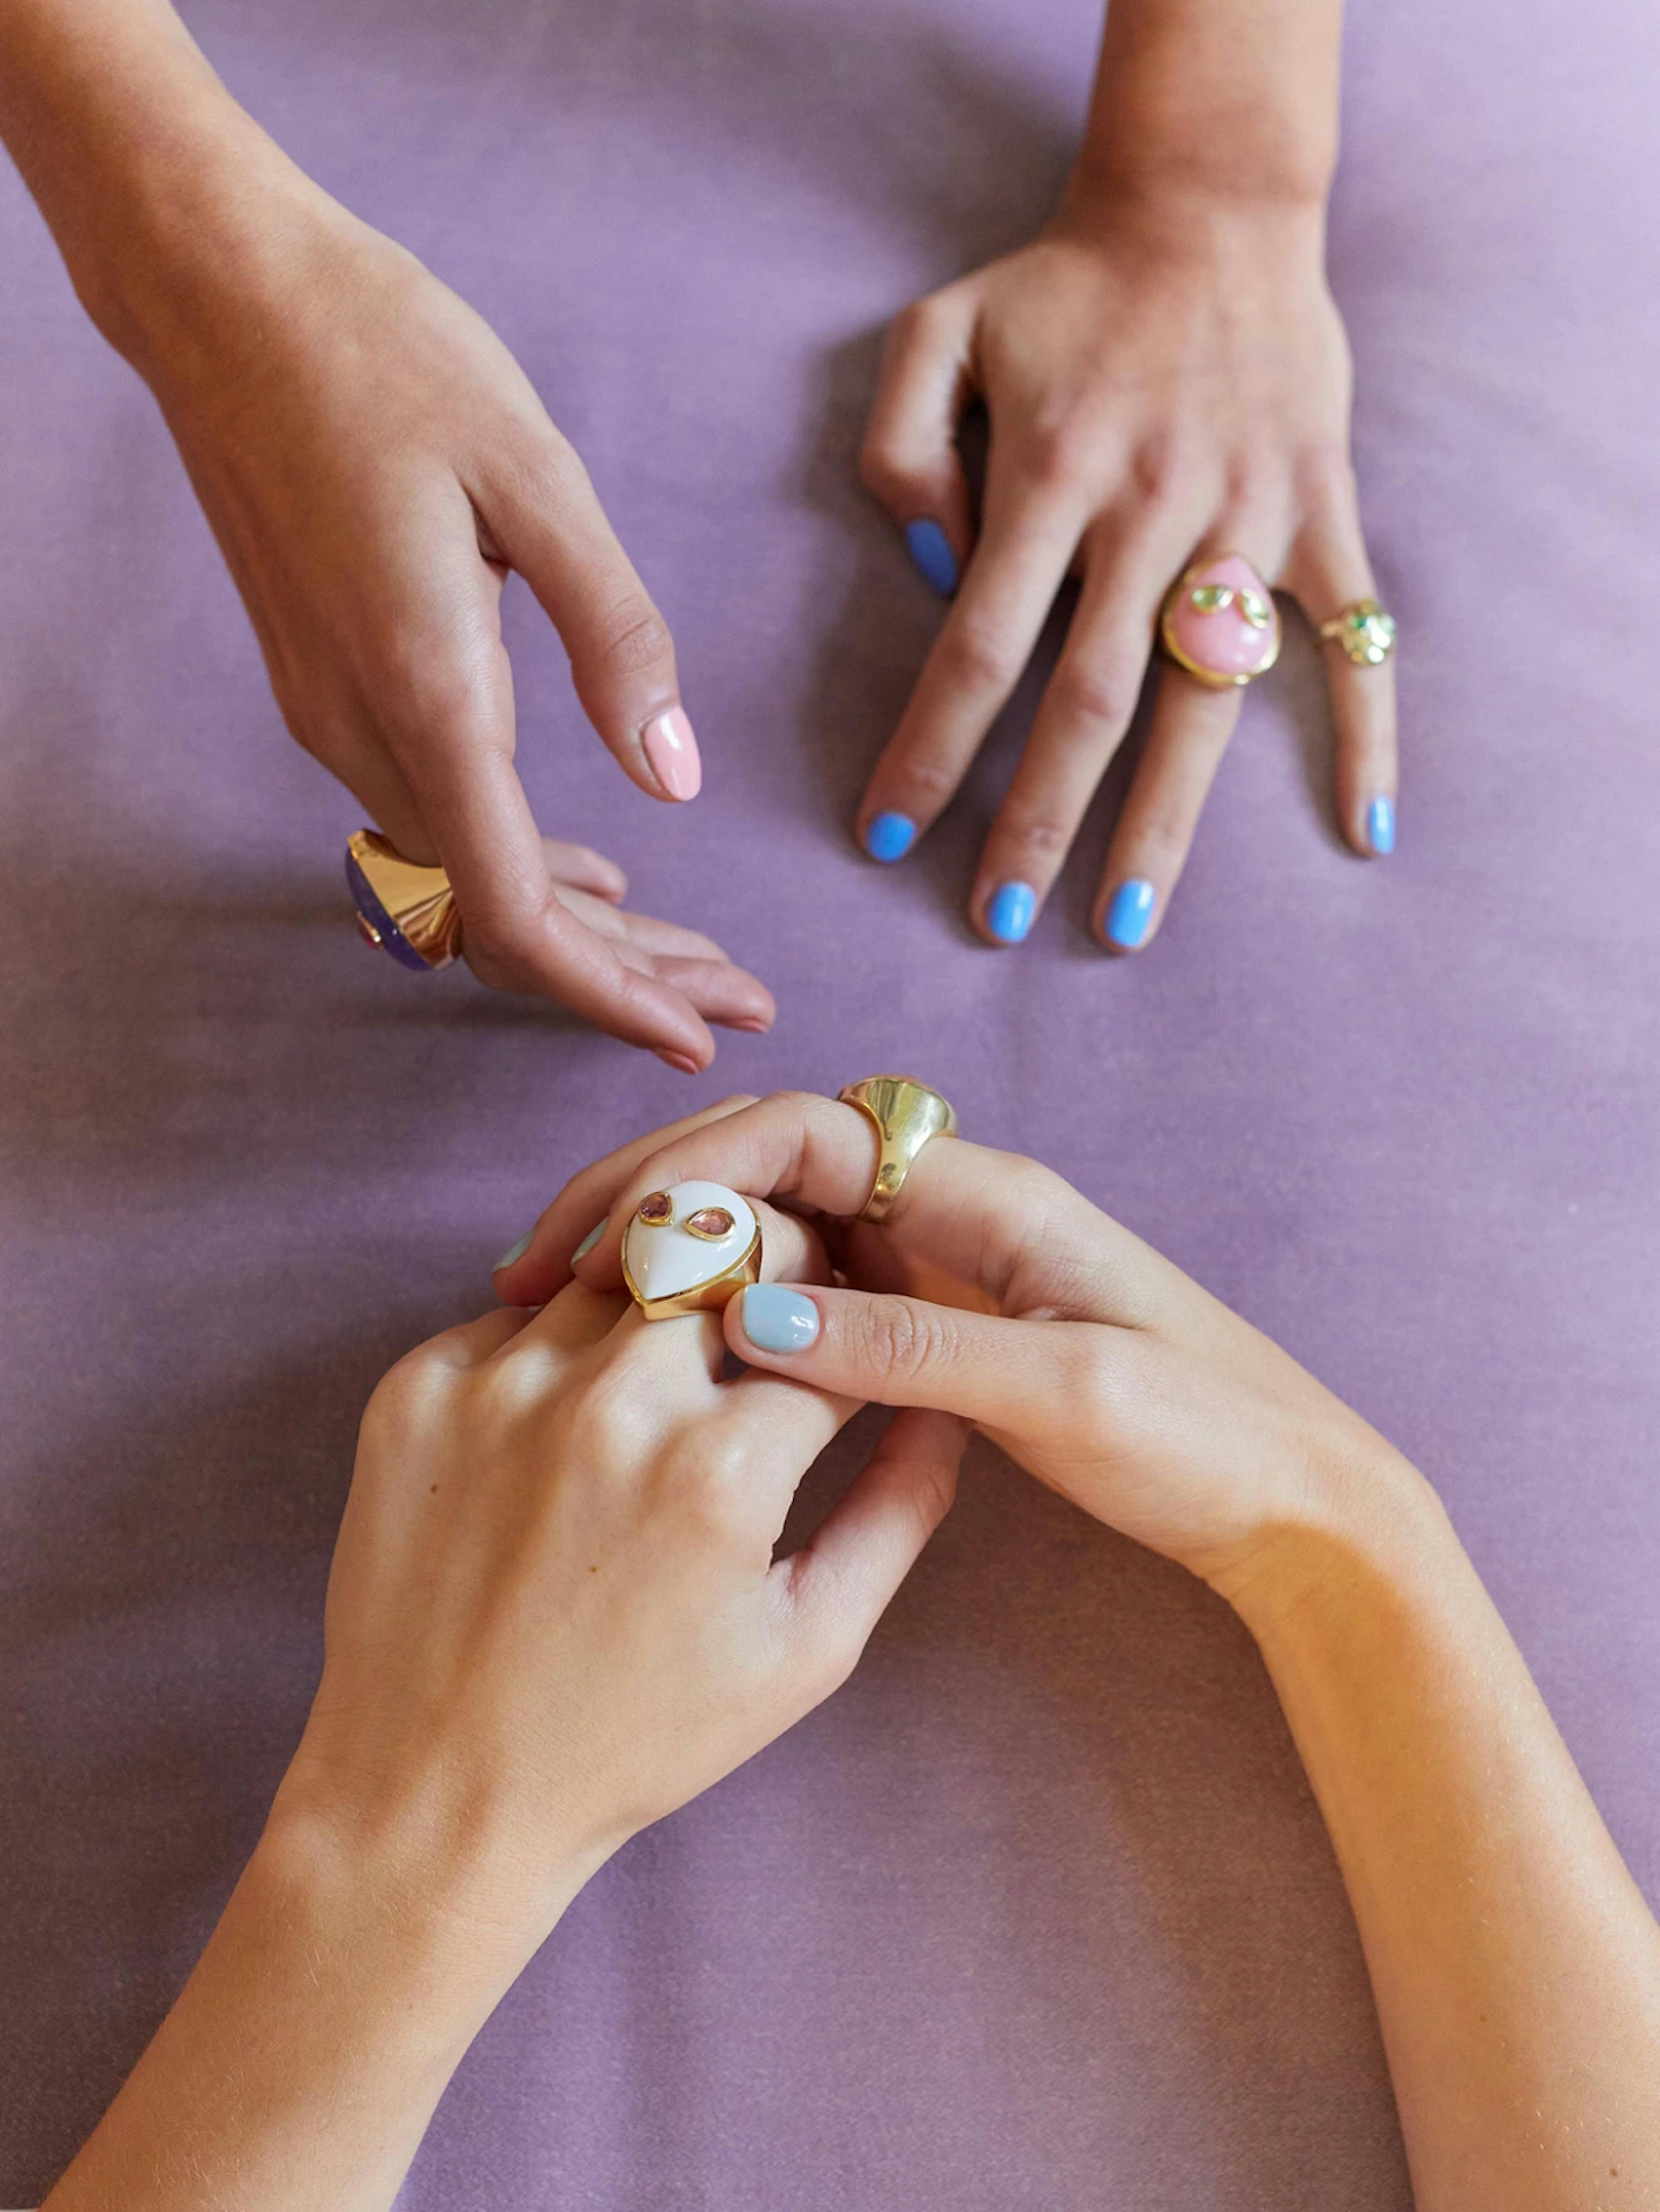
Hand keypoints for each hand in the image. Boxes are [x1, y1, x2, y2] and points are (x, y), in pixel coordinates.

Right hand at [105, 149, 772, 1067]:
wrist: (223, 294)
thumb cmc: (385, 357)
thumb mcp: (537, 479)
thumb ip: (614, 637)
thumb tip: (672, 778)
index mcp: (425, 692)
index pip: (517, 915)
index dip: (610, 994)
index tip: (700, 1035)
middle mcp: (364, 732)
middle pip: (499, 923)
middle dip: (622, 978)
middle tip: (737, 1000)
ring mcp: (333, 718)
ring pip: (470, 882)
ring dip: (583, 929)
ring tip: (691, 952)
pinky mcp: (328, 688)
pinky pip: (436, 825)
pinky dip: (523, 866)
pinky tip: (595, 867)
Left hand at [276, 1184, 961, 1943]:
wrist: (431, 1788)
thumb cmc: (634, 1735)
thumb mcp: (806, 1647)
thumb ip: (898, 1509)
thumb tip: (944, 1399)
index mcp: (720, 1468)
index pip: (827, 1326)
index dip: (850, 1328)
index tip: (842, 1342)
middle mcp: (609, 1404)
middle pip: (725, 1248)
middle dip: (765, 1270)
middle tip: (762, 1319)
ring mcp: (497, 1387)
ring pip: (616, 1262)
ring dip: (656, 1298)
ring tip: (658, 1371)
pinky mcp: (414, 1389)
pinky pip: (513, 1314)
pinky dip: (554, 1347)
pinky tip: (560, 1424)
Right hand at [502, 1088, 1417, 1593]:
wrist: (1298, 1507)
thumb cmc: (1209, 1439)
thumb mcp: (1062, 1394)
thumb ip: (911, 1352)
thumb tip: (750, 1322)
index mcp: (992, 1196)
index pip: (808, 1131)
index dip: (699, 1163)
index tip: (612, 1234)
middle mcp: (959, 1212)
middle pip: (775, 1164)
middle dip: (660, 1198)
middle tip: (548, 1265)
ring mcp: (946, 1269)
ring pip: (783, 1228)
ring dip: (684, 1253)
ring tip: (578, 1308)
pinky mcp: (943, 1328)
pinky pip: (815, 1295)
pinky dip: (734, 1310)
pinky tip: (672, 1353)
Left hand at [855, 191, 1395, 950]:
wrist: (1209, 204)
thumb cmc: (1062, 284)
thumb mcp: (937, 330)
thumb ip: (899, 452)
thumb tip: (929, 578)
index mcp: (1052, 475)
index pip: (976, 648)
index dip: (929, 751)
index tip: (887, 836)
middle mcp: (1152, 513)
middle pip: (1088, 702)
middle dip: (1036, 824)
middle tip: (997, 924)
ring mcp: (1247, 520)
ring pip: (1204, 701)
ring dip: (1164, 821)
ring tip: (1126, 922)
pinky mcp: (1320, 515)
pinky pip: (1355, 639)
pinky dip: (1368, 733)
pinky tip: (1366, 829)